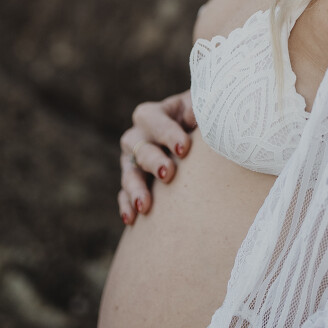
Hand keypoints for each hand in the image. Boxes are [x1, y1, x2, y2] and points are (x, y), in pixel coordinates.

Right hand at [118, 89, 196, 223]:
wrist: (201, 141)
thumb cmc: (203, 120)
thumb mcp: (203, 108)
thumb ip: (199, 108)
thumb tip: (192, 116)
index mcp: (155, 114)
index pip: (152, 119)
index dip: (166, 133)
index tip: (184, 148)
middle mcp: (139, 136)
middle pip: (137, 146)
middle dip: (152, 161)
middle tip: (168, 174)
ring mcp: (134, 161)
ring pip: (129, 172)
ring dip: (136, 188)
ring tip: (145, 205)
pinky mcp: (134, 182)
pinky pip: (124, 194)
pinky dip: (126, 205)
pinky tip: (131, 219)